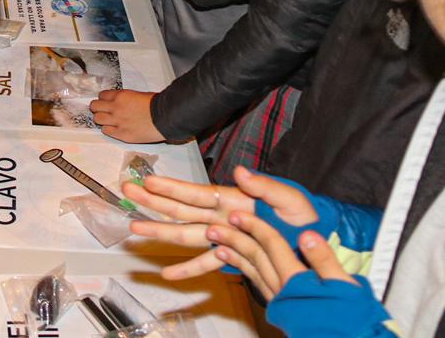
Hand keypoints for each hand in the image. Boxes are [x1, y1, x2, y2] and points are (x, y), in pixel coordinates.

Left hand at [89, 89, 163, 142]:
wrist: (165, 118)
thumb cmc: (156, 105)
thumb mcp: (139, 95)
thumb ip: (126, 98)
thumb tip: (122, 101)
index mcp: (120, 96)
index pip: (102, 95)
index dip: (104, 99)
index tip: (107, 101)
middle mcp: (116, 108)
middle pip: (94, 106)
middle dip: (98, 108)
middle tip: (103, 110)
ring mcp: (117, 122)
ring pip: (97, 119)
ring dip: (101, 119)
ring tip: (108, 120)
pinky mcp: (121, 134)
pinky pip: (106, 131)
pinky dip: (108, 129)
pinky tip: (114, 128)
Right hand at [127, 166, 317, 280]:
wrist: (317, 238)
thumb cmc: (303, 214)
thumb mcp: (288, 197)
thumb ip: (264, 186)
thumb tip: (241, 172)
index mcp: (232, 198)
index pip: (196, 194)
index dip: (172, 188)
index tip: (149, 181)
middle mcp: (222, 215)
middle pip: (181, 210)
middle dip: (153, 202)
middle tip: (127, 191)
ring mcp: (224, 235)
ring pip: (186, 234)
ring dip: (160, 232)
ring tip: (135, 228)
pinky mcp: (232, 254)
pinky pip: (206, 263)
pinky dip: (188, 269)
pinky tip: (168, 273)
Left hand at [203, 212, 355, 300]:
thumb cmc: (352, 319)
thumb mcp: (346, 287)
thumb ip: (325, 260)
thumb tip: (308, 234)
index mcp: (298, 282)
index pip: (272, 247)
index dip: (256, 228)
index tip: (239, 215)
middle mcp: (283, 292)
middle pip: (255, 259)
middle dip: (235, 241)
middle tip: (216, 228)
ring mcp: (280, 303)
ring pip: (252, 273)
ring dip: (234, 258)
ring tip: (218, 246)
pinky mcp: (282, 311)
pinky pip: (258, 286)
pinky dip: (246, 273)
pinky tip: (240, 267)